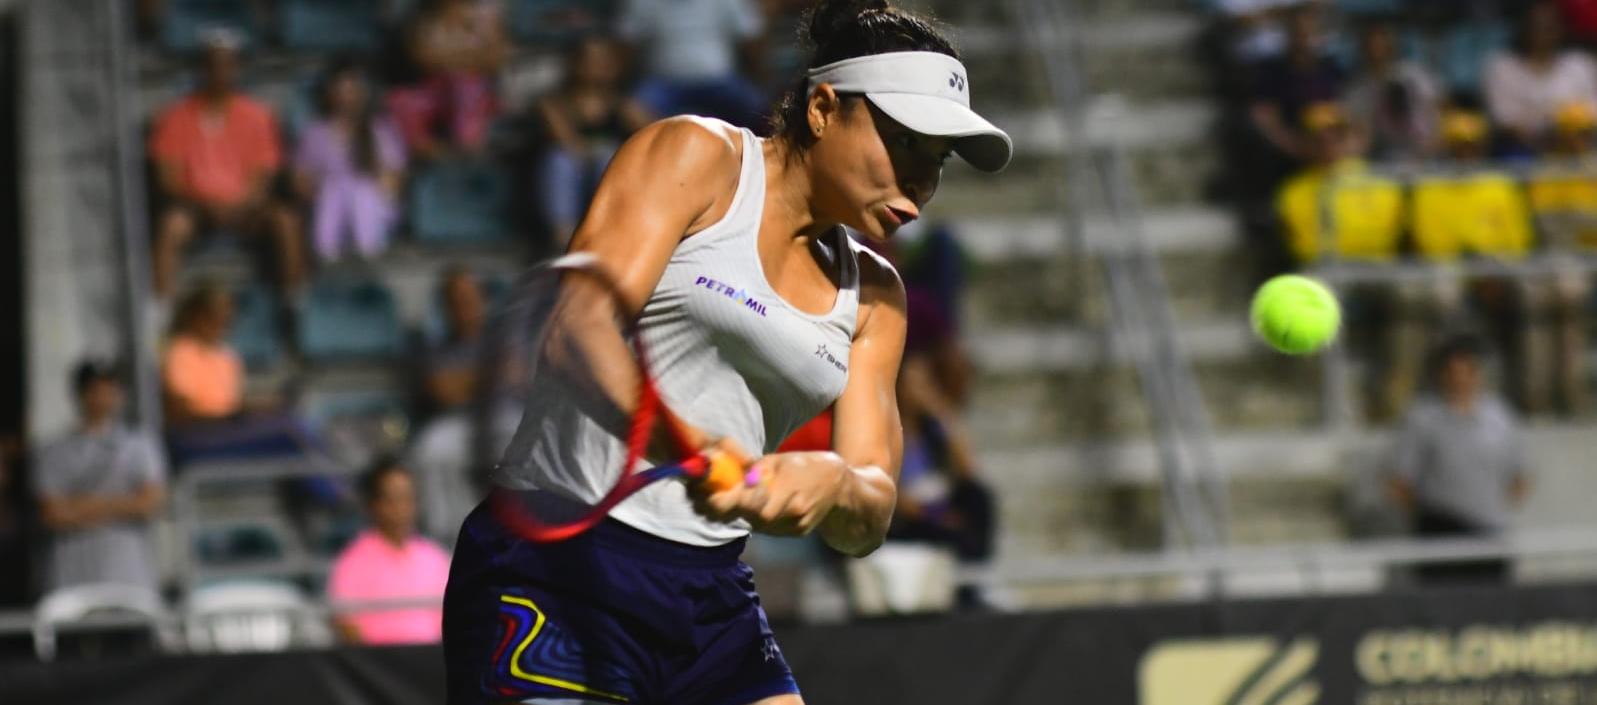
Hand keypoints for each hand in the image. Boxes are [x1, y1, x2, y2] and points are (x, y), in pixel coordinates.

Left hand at [689, 451, 849, 536]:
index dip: (729, 503)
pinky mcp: (799, 532)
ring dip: (744, 514)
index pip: (753, 502)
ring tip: (739, 500)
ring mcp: (797, 524)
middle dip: (732, 510)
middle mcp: (794, 509)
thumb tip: (720, 473)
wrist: (838, 485)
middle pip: (753, 517)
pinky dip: (758, 519)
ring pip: (759, 525)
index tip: (711, 498)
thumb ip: (751, 469)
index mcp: (789, 485)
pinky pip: (769, 529)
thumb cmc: (803, 466)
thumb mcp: (777, 460)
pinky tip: (760, 507)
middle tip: (717, 501)